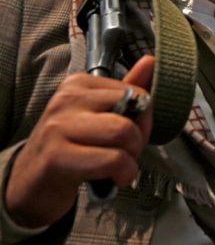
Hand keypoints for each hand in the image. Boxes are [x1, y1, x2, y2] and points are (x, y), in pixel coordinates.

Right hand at [4, 56, 153, 227]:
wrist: (32, 183)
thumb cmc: (72, 147)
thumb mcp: (99, 115)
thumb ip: (126, 91)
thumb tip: (152, 62)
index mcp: (79, 84)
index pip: (138, 94)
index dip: (143, 121)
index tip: (128, 137)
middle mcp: (66, 100)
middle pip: (131, 115)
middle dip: (138, 142)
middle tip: (125, 155)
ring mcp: (58, 127)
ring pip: (124, 134)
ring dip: (131, 159)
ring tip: (117, 167)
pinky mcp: (56, 157)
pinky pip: (112, 160)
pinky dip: (123, 173)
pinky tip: (113, 179)